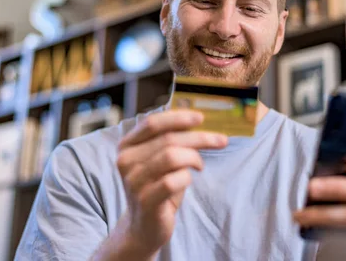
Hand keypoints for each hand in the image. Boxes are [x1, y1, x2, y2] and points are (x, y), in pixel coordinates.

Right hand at [114, 110, 227, 257]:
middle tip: (220, 140)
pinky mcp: (146, 200)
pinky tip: (188, 181)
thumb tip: (197, 119)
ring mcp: (134, 181)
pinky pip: (174, 180)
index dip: (178, 118)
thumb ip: (169, 140)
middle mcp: (125, 161)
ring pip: (172, 156)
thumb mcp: (158, 160)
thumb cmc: (157, 188)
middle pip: (168, 139)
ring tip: (199, 165)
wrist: (143, 227)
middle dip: (199, 137)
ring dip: (194, 158)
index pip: (152, 123)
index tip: (201, 117)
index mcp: (127, 146)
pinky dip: (187, 177)